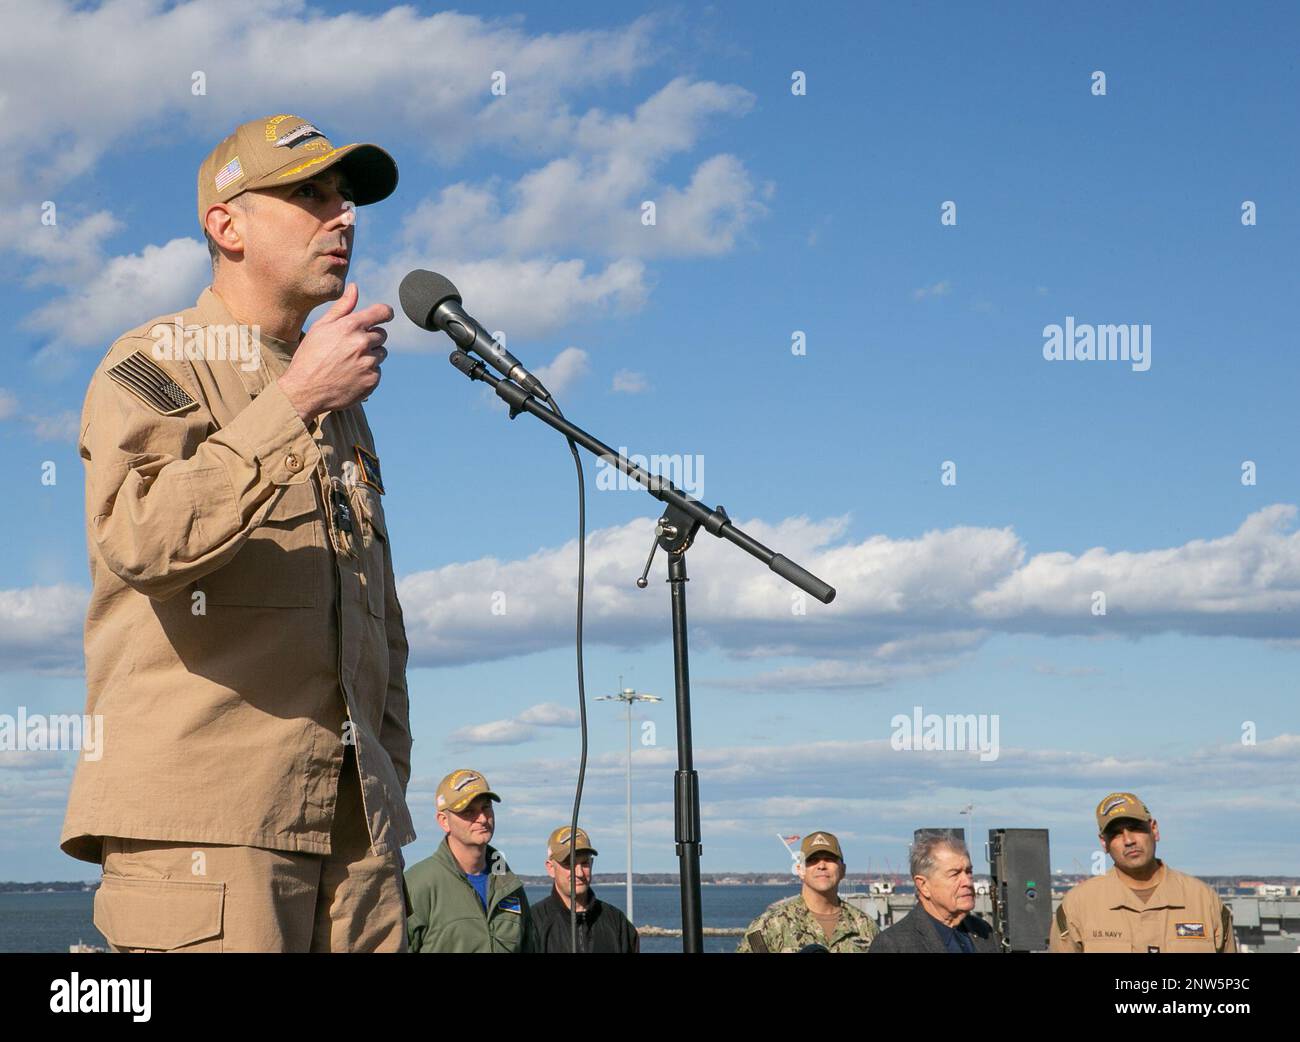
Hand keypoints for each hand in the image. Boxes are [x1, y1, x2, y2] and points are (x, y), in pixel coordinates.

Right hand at [278, 283, 391, 421]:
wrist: (304, 391)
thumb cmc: (309, 356)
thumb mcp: (321, 327)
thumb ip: (342, 307)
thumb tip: (355, 287)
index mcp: (350, 326)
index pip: (382, 312)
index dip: (386, 312)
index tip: (386, 315)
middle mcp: (362, 343)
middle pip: (381, 334)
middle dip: (370, 338)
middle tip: (350, 347)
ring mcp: (369, 363)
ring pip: (381, 353)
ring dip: (370, 355)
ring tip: (348, 363)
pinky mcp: (372, 381)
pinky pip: (378, 372)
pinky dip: (368, 373)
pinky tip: (350, 376)